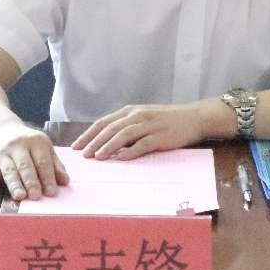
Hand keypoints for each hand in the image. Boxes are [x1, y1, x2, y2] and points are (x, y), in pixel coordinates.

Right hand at [0, 122, 69, 200]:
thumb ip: (55, 164)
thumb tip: (65, 181)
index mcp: (36, 141)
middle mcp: (18, 145)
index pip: (42, 161)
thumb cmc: (28, 144)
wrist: (0, 130)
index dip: (47, 177)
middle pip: (25, 166)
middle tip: (36, 196)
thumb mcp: (44, 148)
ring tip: (20, 196)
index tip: (51, 192)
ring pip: (9, 170)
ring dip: (14, 184)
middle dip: (31, 181)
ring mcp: (2, 153)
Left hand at [71, 103, 204, 160]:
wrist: (194, 117)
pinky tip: (121, 159)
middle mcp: (138, 115)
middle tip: (83, 155)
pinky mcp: (160, 136)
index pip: (104, 122)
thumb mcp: (144, 118)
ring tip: (98, 157)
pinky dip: (130, 151)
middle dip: (94, 142)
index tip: (76, 146)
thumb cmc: (166, 120)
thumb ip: (127, 127)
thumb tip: (106, 143)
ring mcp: (149, 125)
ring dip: (109, 146)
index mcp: (131, 111)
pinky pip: (142, 144)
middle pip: (111, 128)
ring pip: (124, 134)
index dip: (89, 134)